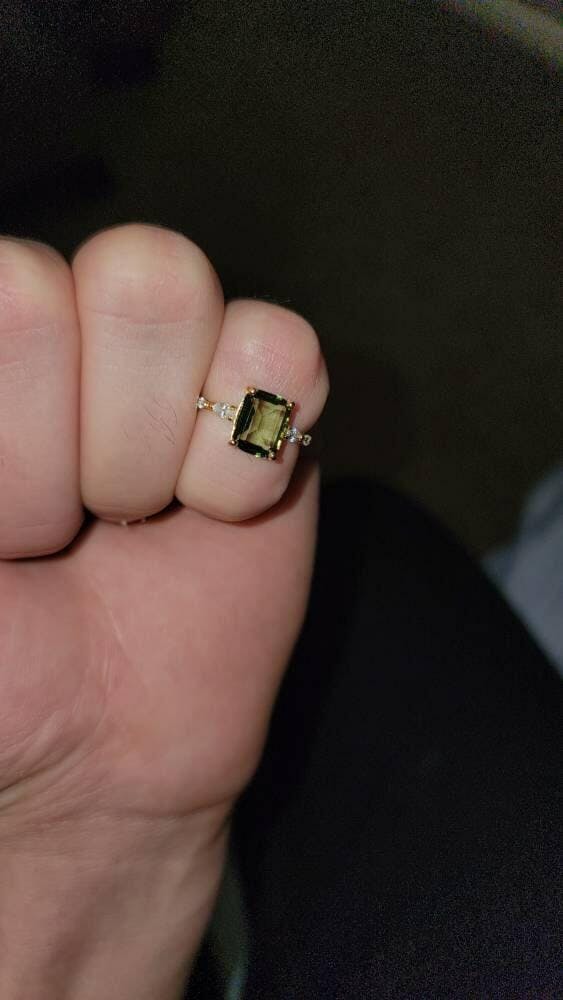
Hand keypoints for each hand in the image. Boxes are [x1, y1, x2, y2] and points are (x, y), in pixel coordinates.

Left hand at [0, 224, 328, 998]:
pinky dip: (248, 458)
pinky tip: (215, 512)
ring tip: (125, 519)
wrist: (94, 760)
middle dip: (51, 450)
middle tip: (52, 529)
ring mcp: (161, 356)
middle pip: (54, 284)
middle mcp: (46, 326)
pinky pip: (280, 348)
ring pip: (162, 288)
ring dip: (142, 452)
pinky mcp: (264, 403)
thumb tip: (1, 297)